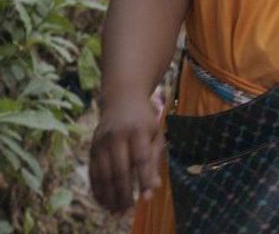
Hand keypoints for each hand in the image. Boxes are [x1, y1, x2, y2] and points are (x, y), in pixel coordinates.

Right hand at [89, 97, 163, 211]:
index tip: (147, 198)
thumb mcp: (155, 134)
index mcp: (138, 130)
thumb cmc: (144, 120)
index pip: (141, 158)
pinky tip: (103, 201)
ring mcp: (101, 141)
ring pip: (103, 173)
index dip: (144, 178)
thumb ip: (154, 159)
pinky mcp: (91, 147)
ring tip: (116, 211)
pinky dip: (97, 189)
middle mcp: (116, 135)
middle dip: (123, 193)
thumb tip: (154, 187)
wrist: (121, 99)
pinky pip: (92, 172)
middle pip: (119, 169)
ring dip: (109, 195)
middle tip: (127, 211)